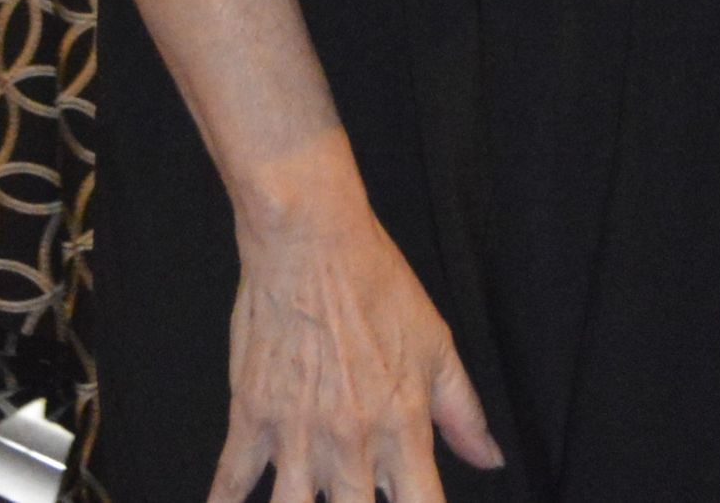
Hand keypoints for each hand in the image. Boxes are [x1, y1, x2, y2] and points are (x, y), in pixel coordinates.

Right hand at [207, 187, 504, 502]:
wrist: (313, 242)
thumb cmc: (375, 284)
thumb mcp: (436, 344)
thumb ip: (463, 411)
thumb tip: (489, 457)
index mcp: (403, 425)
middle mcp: (351, 441)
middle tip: (356, 497)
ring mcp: (297, 434)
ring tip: (304, 498)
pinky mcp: (251, 418)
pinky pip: (231, 481)